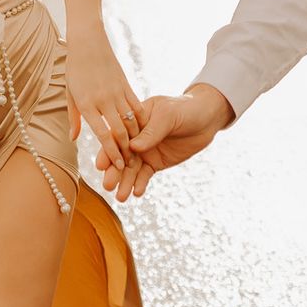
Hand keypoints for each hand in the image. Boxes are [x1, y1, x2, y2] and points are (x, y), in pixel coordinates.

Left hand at [66, 31, 146, 191]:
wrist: (87, 41)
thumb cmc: (75, 68)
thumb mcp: (70, 94)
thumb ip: (74, 118)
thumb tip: (74, 138)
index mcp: (87, 104)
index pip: (103, 134)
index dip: (112, 152)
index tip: (118, 165)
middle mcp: (103, 99)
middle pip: (119, 131)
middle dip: (125, 150)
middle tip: (129, 165)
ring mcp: (116, 91)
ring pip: (130, 120)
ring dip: (135, 138)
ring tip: (137, 152)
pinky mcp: (126, 84)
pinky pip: (137, 106)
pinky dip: (141, 120)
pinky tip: (144, 131)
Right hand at [96, 84, 233, 200]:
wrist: (206, 118)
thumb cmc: (185, 109)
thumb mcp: (168, 115)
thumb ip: (151, 131)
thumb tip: (133, 148)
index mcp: (132, 120)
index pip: (116, 136)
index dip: (108, 151)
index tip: (101, 165)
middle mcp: (135, 137)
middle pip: (120, 156)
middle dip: (113, 172)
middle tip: (107, 186)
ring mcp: (145, 151)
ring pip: (131, 169)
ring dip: (125, 183)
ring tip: (120, 197)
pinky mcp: (155, 163)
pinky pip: (145, 175)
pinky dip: (140, 184)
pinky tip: (136, 193)